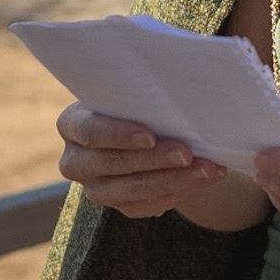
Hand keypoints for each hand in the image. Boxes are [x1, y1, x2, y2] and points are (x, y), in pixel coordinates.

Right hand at [55, 103, 270, 233]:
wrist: (145, 128)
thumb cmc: (137, 100)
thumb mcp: (132, 89)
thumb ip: (142, 87)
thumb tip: (175, 73)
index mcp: (72, 124)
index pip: (89, 131)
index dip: (119, 135)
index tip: (151, 135)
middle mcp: (76, 161)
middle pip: (114, 163)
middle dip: (155, 159)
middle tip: (188, 152)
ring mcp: (96, 188)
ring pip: (134, 190)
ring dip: (175, 179)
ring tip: (207, 168)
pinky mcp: (120, 205)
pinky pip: (149, 204)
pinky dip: (180, 190)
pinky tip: (204, 178)